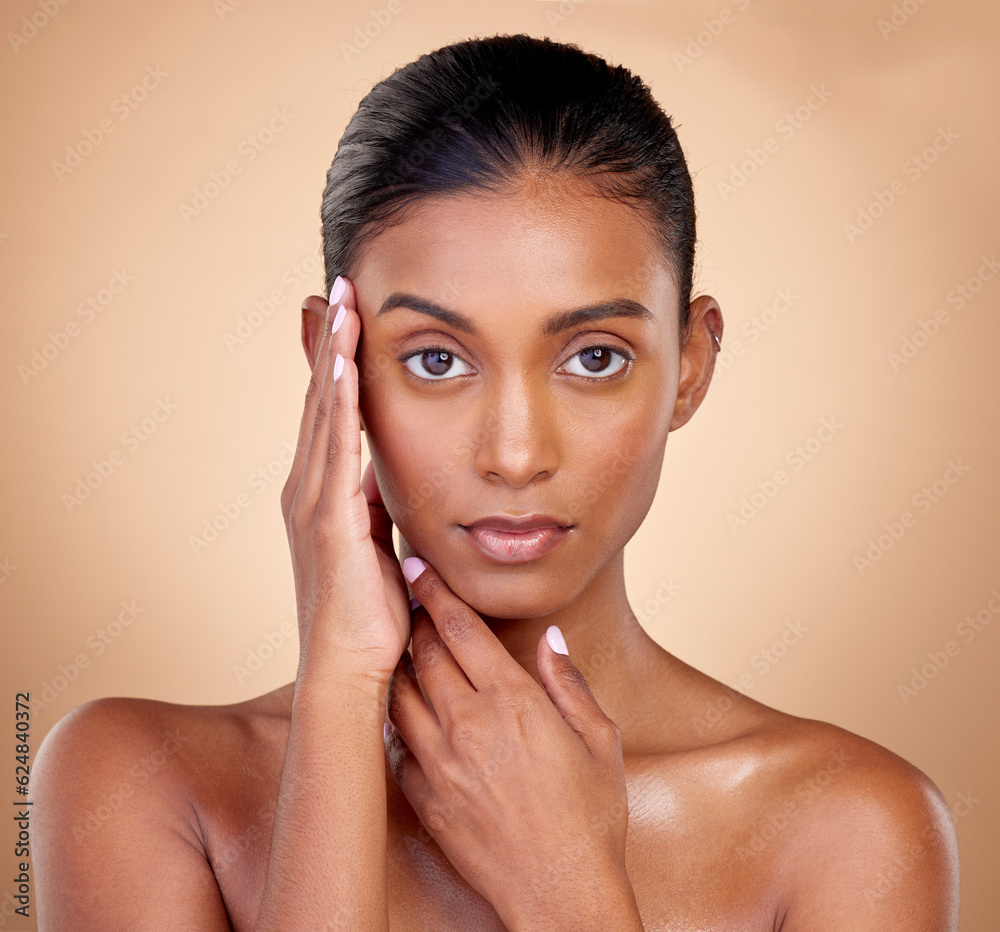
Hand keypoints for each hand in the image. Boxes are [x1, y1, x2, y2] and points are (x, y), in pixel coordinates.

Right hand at [280, 276, 410, 682]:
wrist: (352, 670)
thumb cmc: (368, 614)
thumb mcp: (376, 544)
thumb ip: (375, 507)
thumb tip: (387, 479)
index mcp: (320, 494)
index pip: (328, 414)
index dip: (336, 363)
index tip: (350, 316)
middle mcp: (307, 490)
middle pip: (319, 400)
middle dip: (331, 341)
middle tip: (342, 286)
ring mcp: (312, 504)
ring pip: (323, 415)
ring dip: (332, 358)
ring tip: (344, 305)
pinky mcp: (329, 522)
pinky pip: (335, 452)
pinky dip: (337, 406)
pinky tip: (344, 367)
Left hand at [383, 557, 634, 929]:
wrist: (560, 894)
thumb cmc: (590, 818)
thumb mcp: (599, 739)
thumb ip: (568, 682)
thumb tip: (550, 639)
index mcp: (512, 701)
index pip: (458, 628)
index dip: (434, 591)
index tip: (418, 567)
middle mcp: (466, 724)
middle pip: (422, 651)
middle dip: (412, 618)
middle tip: (407, 597)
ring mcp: (438, 762)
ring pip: (399, 691)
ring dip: (398, 662)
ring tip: (400, 645)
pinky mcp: (423, 797)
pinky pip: (394, 743)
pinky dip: (395, 717)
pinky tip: (403, 709)